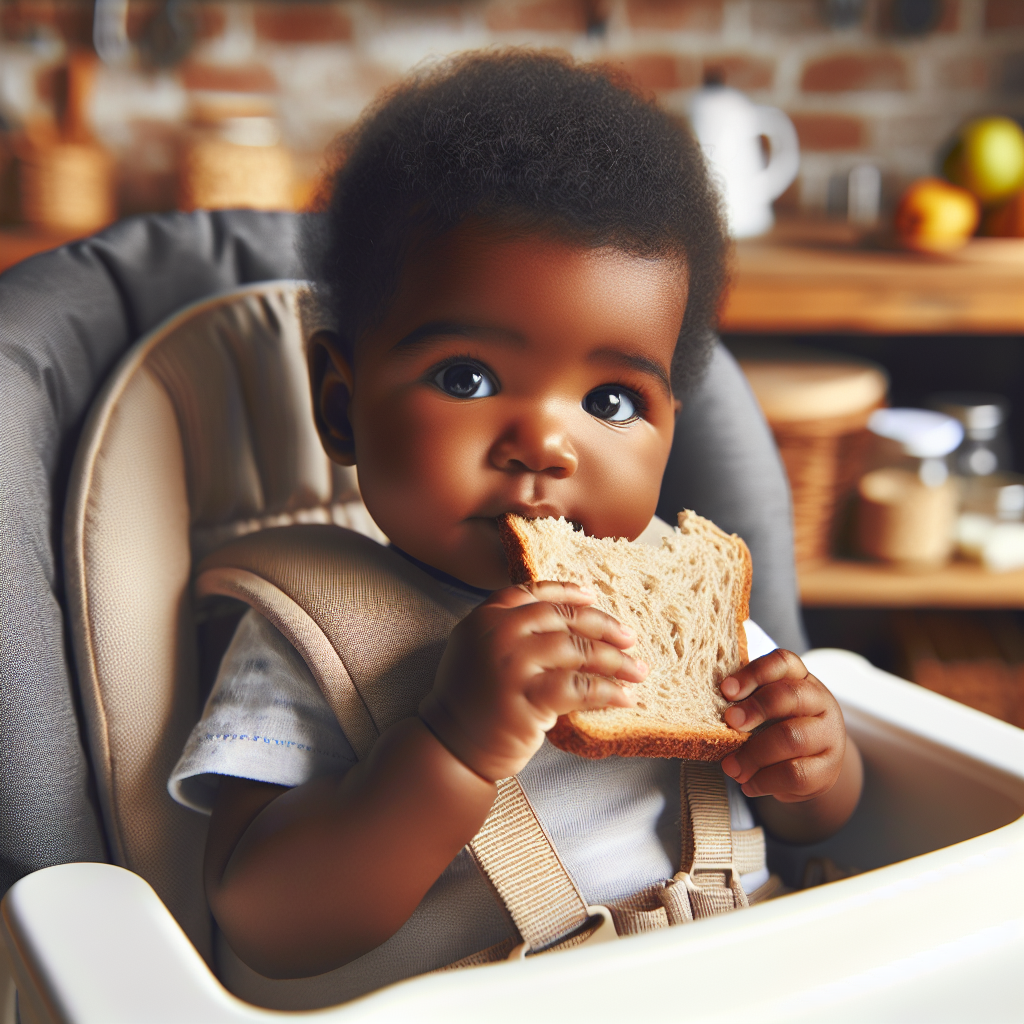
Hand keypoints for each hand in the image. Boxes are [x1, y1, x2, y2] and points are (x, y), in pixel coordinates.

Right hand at [419, 581, 648, 780]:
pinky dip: (609, 692)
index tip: (593, 596)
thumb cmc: (472, 701)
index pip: (534, 593)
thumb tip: (572, 618)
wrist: (452, 746)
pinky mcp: (528, 697)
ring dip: (615, 661)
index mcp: (486, 617)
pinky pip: (581, 687)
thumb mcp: (480, 650)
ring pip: (578, 651)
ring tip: (638, 671)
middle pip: (563, 619)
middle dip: (604, 627)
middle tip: (630, 638)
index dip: (567, 592)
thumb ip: (512, 629)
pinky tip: (625, 697)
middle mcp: (498, 633)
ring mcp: (512, 664)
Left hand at [718, 649, 845, 803]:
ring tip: (731, 767)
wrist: (813, 765)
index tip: (726, 690)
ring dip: (755, 754)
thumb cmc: (777, 726)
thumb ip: (745, 704)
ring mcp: (828, 734)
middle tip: (730, 723)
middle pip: (790, 696)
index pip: (782, 662)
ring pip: (792, 738)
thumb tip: (710, 716)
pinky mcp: (829, 769)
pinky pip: (796, 774)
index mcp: (800, 678)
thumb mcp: (765, 708)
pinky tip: (748, 784)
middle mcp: (820, 701)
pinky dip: (766, 781)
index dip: (754, 673)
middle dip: (755, 709)